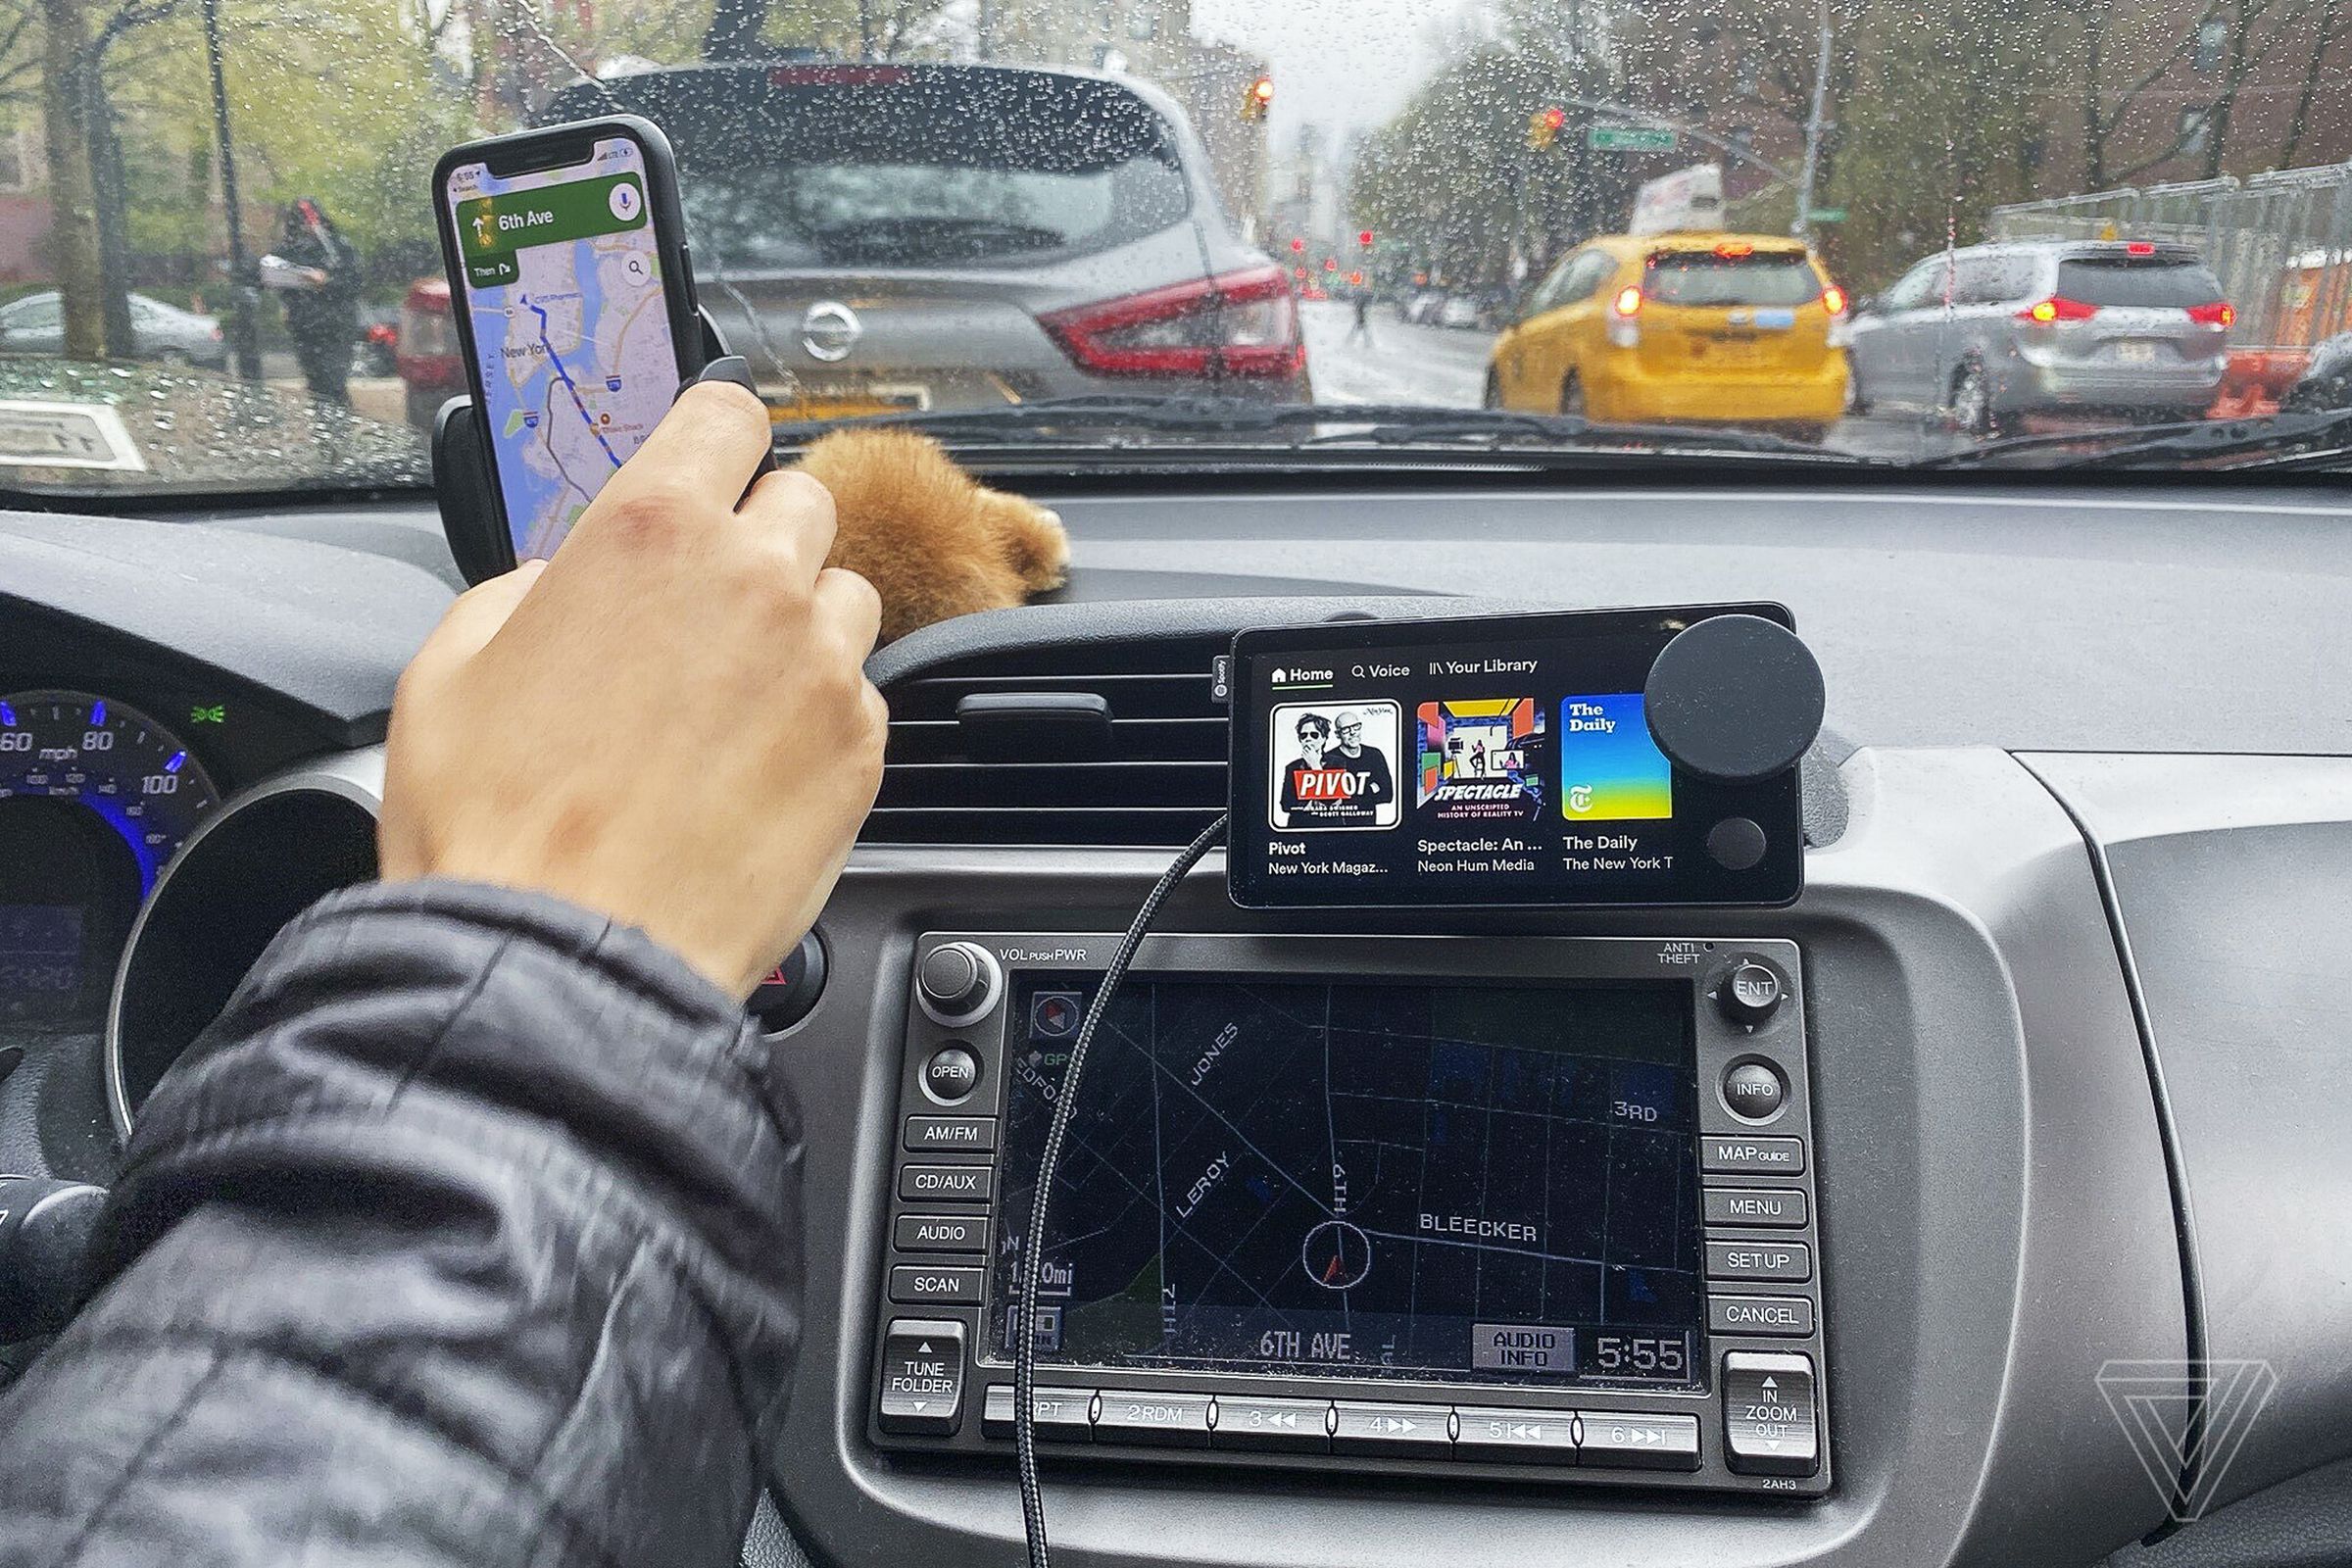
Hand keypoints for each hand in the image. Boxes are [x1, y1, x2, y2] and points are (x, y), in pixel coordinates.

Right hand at [380, 381, 886, 997]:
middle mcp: (753, 582)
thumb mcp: (451, 670)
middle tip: (706, 607)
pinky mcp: (861, 750)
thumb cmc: (498, 832)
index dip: (716, 435)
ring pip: (845, 597)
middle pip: (800, 501)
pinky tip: (755, 768)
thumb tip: (563, 584)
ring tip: (732, 699)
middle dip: (758, 539)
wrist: (568, 963)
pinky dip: (821, 715)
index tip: (710, 463)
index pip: (726, 414)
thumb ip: (525, 590)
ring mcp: (820, 666)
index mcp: (648, 532)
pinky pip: (862, 694)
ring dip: (801, 626)